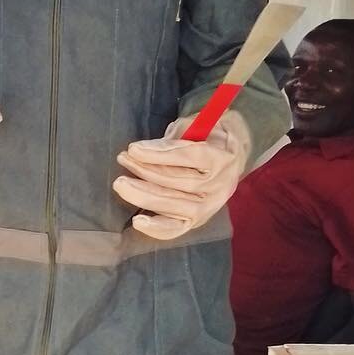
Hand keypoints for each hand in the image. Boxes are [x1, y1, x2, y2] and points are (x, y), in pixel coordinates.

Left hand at [114, 112, 250, 240]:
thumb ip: (173, 139)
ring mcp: (210, 206)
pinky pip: (176, 228)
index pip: (190, 156)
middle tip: (123, 160)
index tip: (134, 149)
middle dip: (146, 171)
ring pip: (175, 205)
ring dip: (144, 195)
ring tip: (121, 184)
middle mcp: (220, 186)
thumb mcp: (195, 126)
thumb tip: (140, 151)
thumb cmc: (208, 136)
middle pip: (179, 182)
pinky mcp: (197, 220)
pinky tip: (138, 221)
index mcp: (223, 158)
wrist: (232, 155)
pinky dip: (156, 228)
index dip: (160, 154)